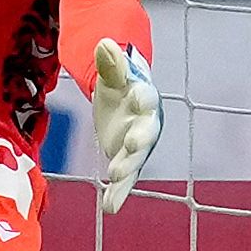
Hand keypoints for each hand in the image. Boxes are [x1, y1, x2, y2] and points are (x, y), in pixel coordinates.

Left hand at [89, 39, 159, 215]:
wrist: (123, 97)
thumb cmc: (119, 82)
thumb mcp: (111, 72)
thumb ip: (109, 62)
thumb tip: (104, 43)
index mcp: (144, 96)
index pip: (146, 98)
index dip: (141, 100)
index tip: (136, 99)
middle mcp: (146, 123)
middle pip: (146, 133)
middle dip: (138, 142)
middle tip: (128, 149)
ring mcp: (137, 144)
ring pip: (135, 159)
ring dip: (127, 170)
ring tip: (115, 179)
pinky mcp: (127, 160)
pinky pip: (125, 179)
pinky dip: (118, 193)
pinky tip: (110, 208)